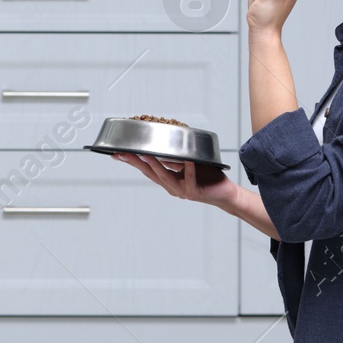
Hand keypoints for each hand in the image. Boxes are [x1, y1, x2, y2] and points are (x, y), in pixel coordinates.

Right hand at [112, 153, 237, 206]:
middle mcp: (171, 187)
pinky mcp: (194, 192)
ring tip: (146, 154)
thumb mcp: (187, 166)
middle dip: (136, 163)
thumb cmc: (207, 179)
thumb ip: (175, 161)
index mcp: (168, 181)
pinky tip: (187, 160)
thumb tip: (163, 148)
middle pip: (150, 173)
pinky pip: (189, 178)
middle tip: (123, 153)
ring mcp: (181, 190)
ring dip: (155, 165)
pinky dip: (188, 169)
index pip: (146, 170)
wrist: (224, 194)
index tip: (118, 154)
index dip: (132, 162)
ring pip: (165, 176)